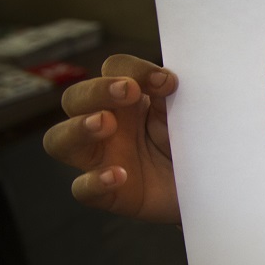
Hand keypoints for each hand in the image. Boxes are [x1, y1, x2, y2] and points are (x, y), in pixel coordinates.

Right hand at [43, 54, 180, 223]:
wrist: (205, 186)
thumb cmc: (188, 145)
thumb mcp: (184, 115)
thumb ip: (169, 96)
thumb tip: (164, 80)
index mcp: (126, 99)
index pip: (113, 70)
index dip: (134, 70)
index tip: (166, 82)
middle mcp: (106, 124)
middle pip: (74, 98)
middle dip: (96, 91)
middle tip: (128, 91)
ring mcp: (101, 159)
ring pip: (59, 141)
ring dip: (79, 128)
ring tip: (105, 123)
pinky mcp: (107, 194)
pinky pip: (83, 189)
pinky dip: (94, 182)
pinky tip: (118, 175)